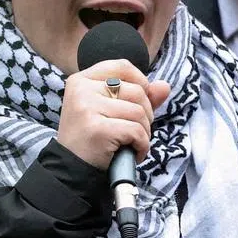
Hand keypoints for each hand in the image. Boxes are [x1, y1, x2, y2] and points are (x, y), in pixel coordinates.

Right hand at [56, 58, 170, 169]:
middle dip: (146, 114)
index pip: (122, 66)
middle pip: (137, 91)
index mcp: (82, 80)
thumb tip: (165, 86)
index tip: (140, 102)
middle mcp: (82, 89)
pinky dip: (142, 145)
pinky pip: (136, 131)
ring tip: (131, 143)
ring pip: (139, 112)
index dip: (141, 82)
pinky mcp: (97, 128)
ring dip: (144, 132)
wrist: (72, 171)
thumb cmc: (92, 139)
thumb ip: (139, 96)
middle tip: (135, 131)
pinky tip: (133, 153)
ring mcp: (87, 108)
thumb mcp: (111, 111)